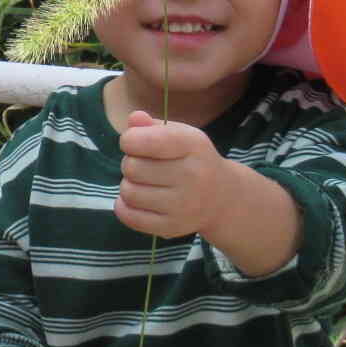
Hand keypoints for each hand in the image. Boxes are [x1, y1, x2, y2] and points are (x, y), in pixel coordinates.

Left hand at [116, 109, 224, 239]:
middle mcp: (192, 176)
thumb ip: (152, 126)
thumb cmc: (192, 159)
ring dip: (128, 185)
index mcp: (193, 146)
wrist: (221, 198)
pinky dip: (124, 207)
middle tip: (143, 165)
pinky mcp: (172, 227)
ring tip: (143, 182)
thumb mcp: (180, 135)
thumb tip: (134, 119)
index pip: (143, 141)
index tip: (134, 142)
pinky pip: (130, 217)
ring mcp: (183, 205)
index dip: (129, 140)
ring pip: (128, 192)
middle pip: (132, 167)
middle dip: (130, 163)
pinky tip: (136, 200)